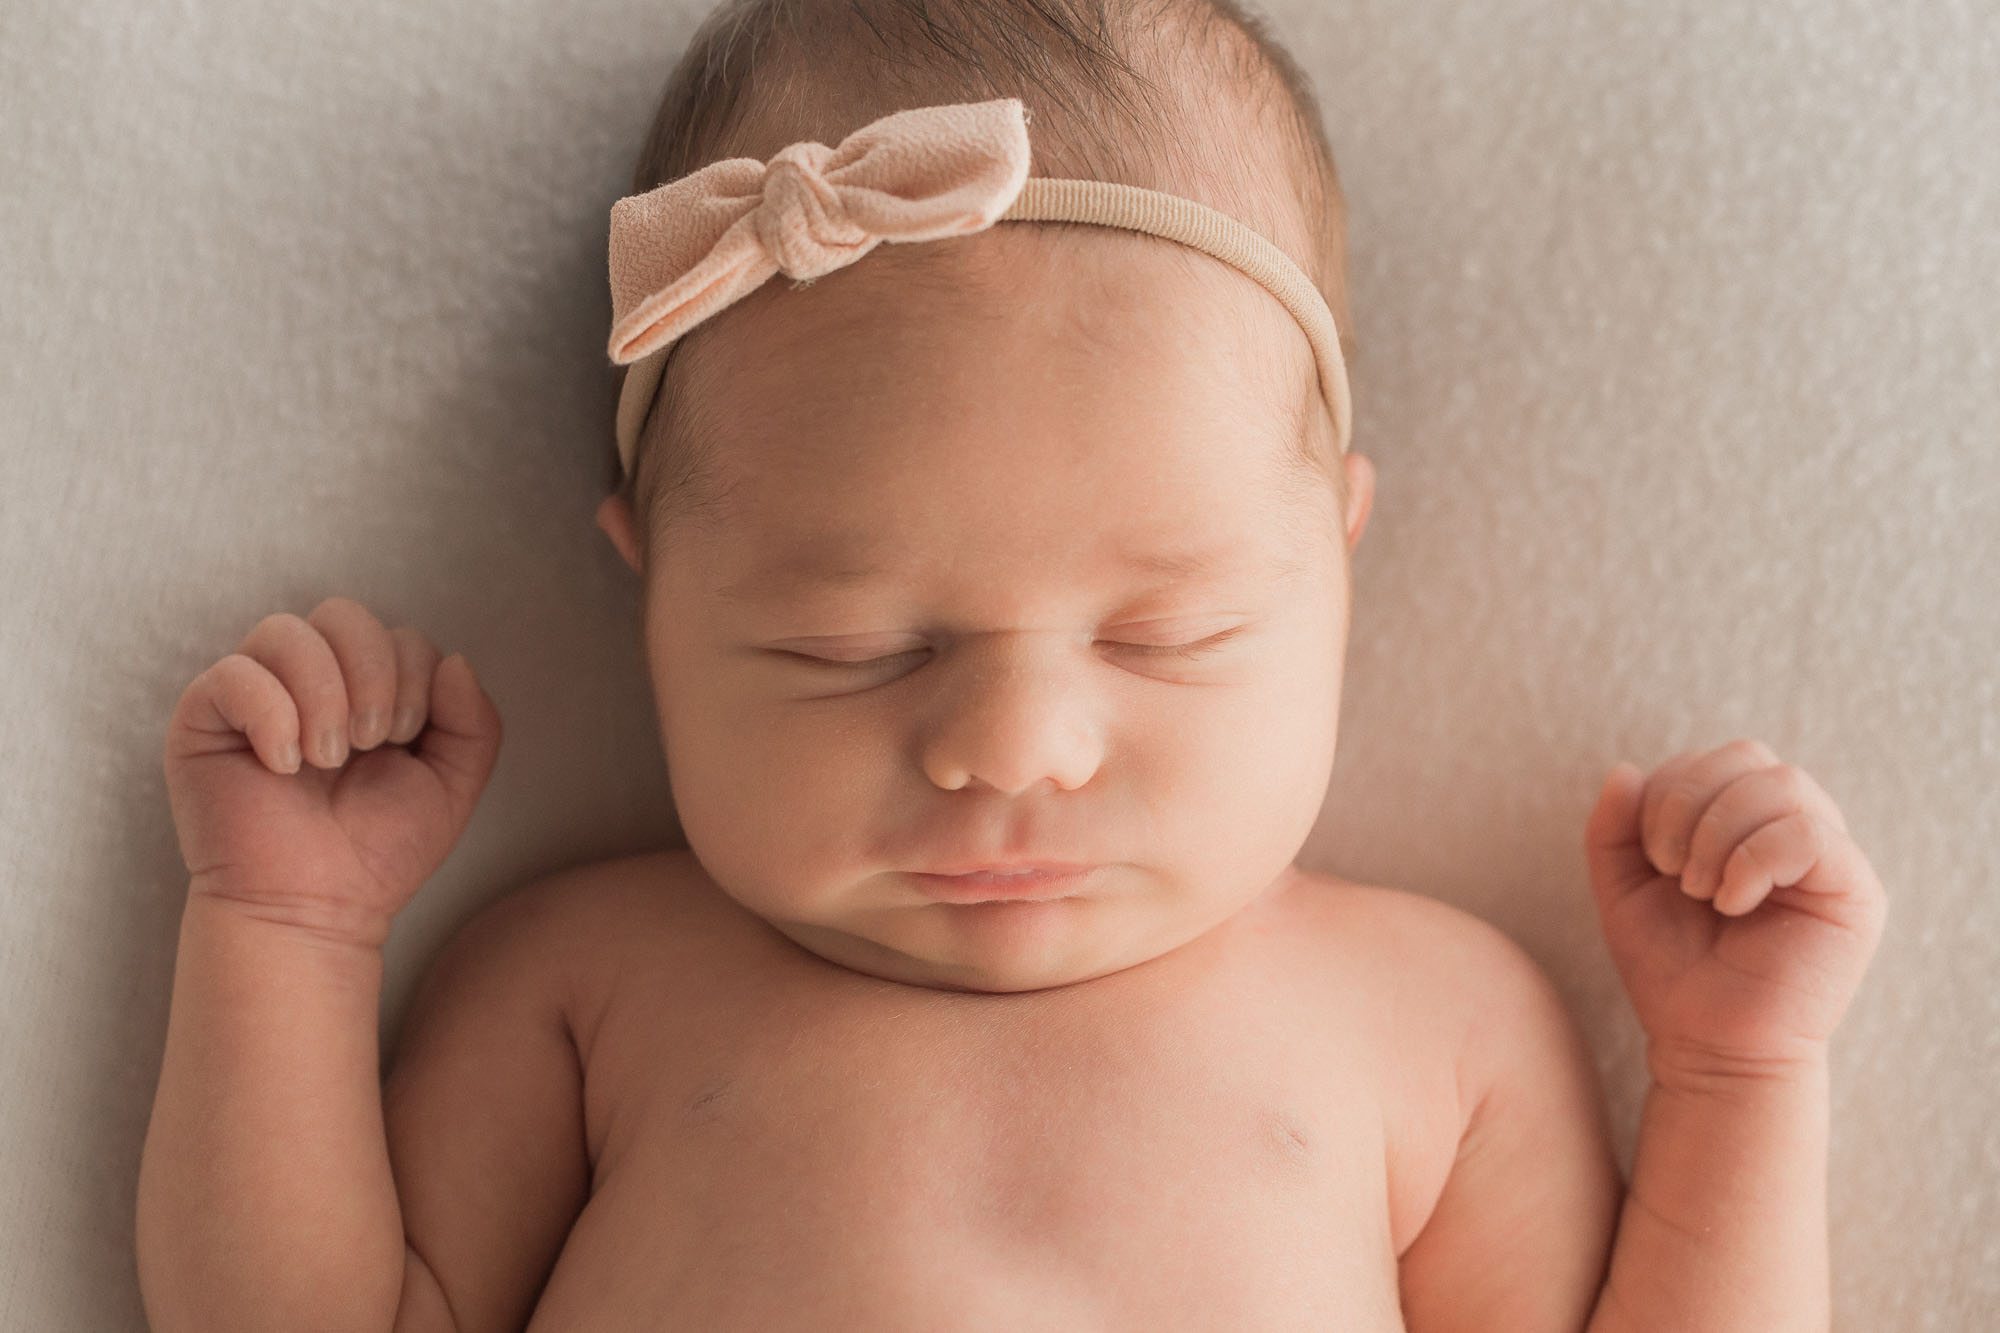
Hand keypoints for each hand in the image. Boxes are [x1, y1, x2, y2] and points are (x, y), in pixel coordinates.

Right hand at [163, 597, 502, 947]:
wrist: (316, 908)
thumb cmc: (377, 852)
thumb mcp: (453, 783)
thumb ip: (473, 721)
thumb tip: (455, 661)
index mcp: (366, 688)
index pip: (397, 633)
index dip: (413, 676)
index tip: (405, 739)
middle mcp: (308, 681)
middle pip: (342, 614)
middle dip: (372, 674)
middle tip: (370, 742)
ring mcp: (254, 695)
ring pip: (284, 631)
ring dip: (323, 695)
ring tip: (327, 758)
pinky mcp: (203, 719)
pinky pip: (231, 674)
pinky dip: (270, 714)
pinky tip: (283, 767)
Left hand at [1584, 739, 1886, 1084]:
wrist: (1706, 1045)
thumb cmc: (1671, 970)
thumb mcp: (1621, 888)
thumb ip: (1614, 827)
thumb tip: (1626, 769)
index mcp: (1744, 822)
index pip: (1712, 758)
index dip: (1668, 791)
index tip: (1652, 858)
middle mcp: (1793, 829)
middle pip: (1749, 756)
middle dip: (1689, 804)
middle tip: (1671, 870)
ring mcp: (1831, 859)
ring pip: (1784, 785)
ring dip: (1720, 833)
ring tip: (1701, 891)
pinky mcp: (1856, 893)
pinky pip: (1812, 835)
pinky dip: (1755, 859)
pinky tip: (1733, 903)